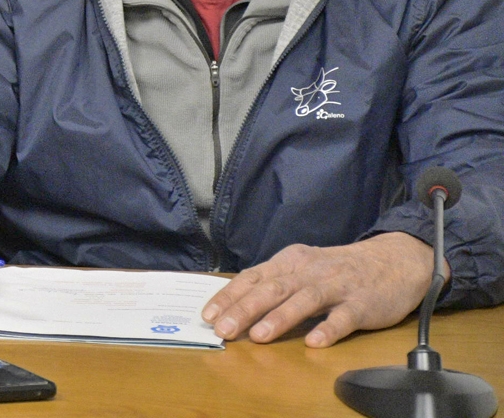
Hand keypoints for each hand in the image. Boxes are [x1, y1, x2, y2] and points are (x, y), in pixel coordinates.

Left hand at [200, 232, 436, 346]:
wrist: (393, 261)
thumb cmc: (338, 270)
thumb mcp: (302, 268)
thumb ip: (274, 284)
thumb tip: (235, 306)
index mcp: (290, 262)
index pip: (252, 277)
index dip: (229, 296)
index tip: (208, 316)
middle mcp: (309, 271)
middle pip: (273, 288)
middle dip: (245, 309)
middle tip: (224, 330)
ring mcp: (337, 286)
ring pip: (304, 300)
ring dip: (280, 318)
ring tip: (259, 336)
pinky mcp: (362, 304)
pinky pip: (344, 317)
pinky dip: (328, 329)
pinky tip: (314, 342)